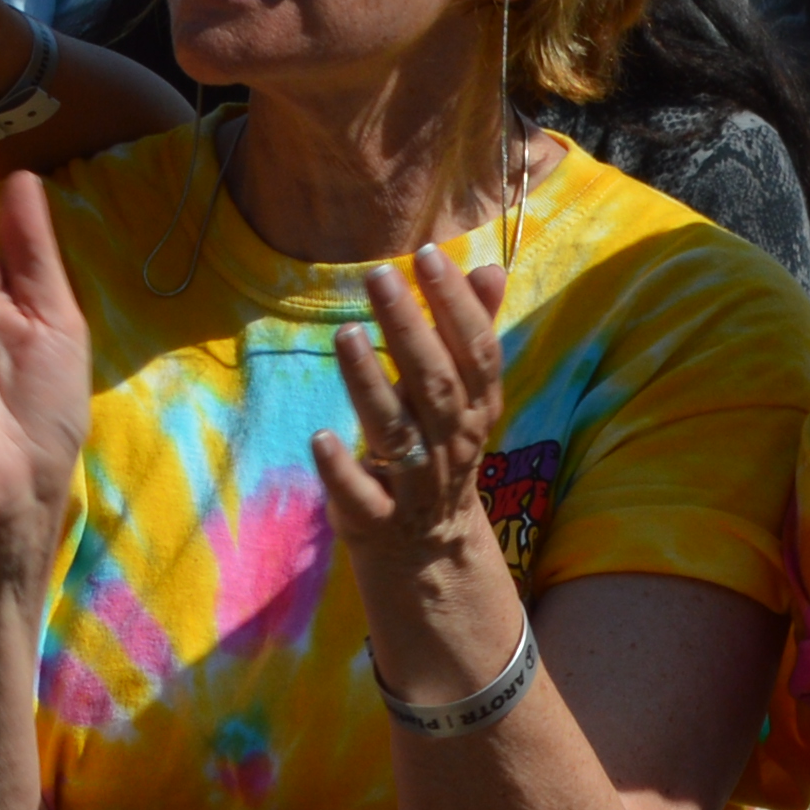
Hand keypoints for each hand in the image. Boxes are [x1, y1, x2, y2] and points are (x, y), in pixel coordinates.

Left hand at [317, 242, 516, 670]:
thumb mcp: (465, 398)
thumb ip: (474, 332)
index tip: (428, 257)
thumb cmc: (441, 452)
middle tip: (378, 277)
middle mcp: (452, 445)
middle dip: (410, 329)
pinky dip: (342, 469)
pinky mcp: (377, 522)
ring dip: (371, 384)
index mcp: (477, 410)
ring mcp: (416, 485)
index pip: (476, 353)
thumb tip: (489, 267)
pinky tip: (320, 436)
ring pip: (398, 433)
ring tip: (346, 334)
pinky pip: (363, 496)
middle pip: (436, 385)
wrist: (431, 551)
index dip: (457, 306)